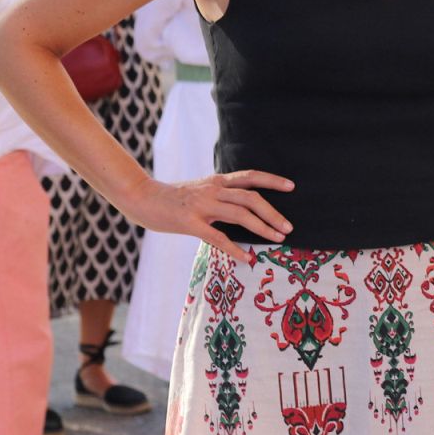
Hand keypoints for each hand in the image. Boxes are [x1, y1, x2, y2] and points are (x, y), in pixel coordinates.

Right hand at [122, 170, 294, 259]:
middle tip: (289, 228)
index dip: (272, 180)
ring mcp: (201, 205)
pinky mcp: (189, 222)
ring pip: (240, 214)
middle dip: (273, 213)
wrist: (141, 197)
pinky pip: (218, 237)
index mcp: (217, 181)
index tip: (292, 186)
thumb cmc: (174, 198)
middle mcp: (213, 190)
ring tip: (278, 238)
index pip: (250, 176)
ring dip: (262, 227)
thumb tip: (244, 206)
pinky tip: (247, 258)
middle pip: (251, 198)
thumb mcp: (201, 190)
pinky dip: (235, 248)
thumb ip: (221, 195)